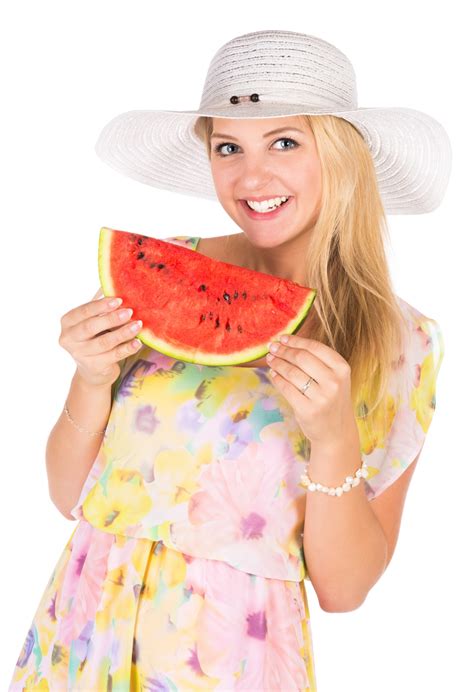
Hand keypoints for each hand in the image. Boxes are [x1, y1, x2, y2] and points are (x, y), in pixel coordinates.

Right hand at [58, 287, 142, 388]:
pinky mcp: (93, 367)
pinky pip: (113, 356)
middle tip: (130, 311)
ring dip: (122, 333)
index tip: (118, 300)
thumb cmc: (95, 336)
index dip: (100, 305)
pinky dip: (127, 348)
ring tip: (138, 325)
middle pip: (90, 327)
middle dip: (111, 318)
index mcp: (67, 322)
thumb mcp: (94, 318)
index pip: (83, 311)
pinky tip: (138, 342)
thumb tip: (117, 281)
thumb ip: (101, 303)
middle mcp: (68, 338)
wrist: (93, 369)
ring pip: (104, 342)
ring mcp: (79, 355)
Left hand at [266, 333, 358, 449]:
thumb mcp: (334, 378)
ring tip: (270, 359)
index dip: (296, 341)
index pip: (315, 347)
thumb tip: (286, 343)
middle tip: (272, 347)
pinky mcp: (307, 410)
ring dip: (277, 363)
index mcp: (342, 369)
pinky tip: (273, 374)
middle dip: (284, 350)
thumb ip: (317, 361)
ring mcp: (321, 397)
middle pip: (302, 358)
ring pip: (292, 373)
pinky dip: (277, 379)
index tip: (282, 338)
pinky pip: (286, 389)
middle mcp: (334, 382)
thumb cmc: (332, 400)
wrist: (336, 432)